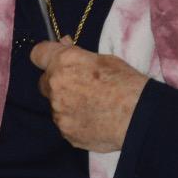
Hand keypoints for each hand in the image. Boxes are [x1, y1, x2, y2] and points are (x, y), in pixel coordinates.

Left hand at [30, 39, 146, 152]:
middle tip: (80, 87)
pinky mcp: (65, 132)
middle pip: (44, 82)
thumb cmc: (126, 83)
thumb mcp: (104, 59)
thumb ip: (77, 54)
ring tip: (92, 107)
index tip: (54, 61)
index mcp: (63, 62)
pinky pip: (64, 123)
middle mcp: (55, 85)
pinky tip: (93, 121)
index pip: (38, 54)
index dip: (46, 57)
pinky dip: (74, 121)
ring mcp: (58, 111)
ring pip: (55, 105)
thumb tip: (63, 45)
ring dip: (66, 104)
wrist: (140, 117)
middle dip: (57, 83)